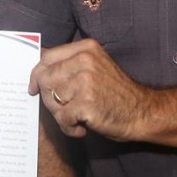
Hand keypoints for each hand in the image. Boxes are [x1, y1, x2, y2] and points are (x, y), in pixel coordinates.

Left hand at [30, 38, 150, 141]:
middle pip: (45, 79)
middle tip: (64, 109)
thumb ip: (70, 65)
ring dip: (60, 115)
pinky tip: (81, 128)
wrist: (142, 112)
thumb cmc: (116, 94)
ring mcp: (86, 81)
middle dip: (49, 98)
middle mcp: (85, 61)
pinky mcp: (86, 102)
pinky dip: (69, 128)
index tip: (33, 87)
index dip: (36, 74)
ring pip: (51, 99)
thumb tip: (38, 69)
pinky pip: (62, 118)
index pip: (47, 58)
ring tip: (76, 118)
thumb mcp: (96, 68)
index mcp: (86, 49)